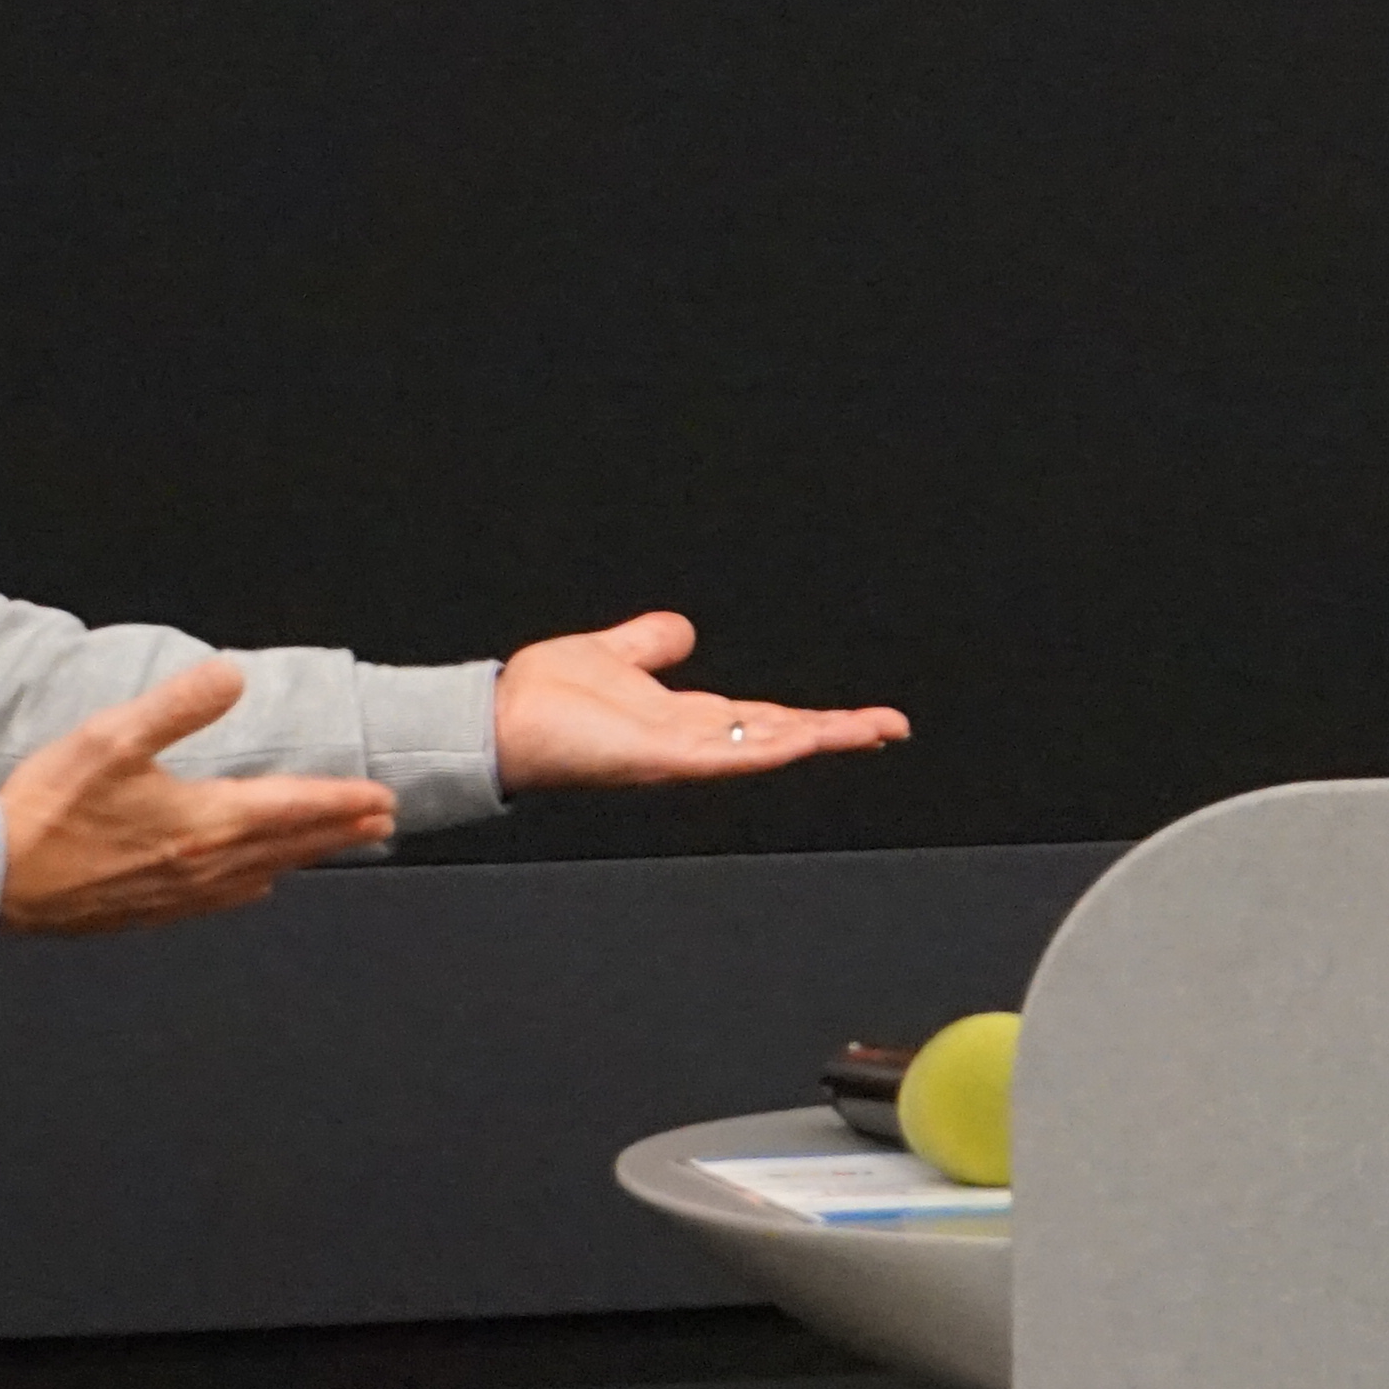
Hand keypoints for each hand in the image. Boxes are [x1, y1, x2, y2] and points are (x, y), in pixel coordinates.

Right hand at [0, 656, 398, 934]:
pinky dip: (253, 884)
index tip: (381, 799)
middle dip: (338, 832)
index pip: (292, 808)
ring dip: (303, 857)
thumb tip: (231, 674)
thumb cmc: (48, 809)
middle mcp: (202, 865)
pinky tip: (256, 885)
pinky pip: (221, 899)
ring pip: (261, 874)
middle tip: (381, 824)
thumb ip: (177, 706)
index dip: (341, 802)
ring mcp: (177, 896)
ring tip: (334, 848)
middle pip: (288, 845)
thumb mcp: (111, 738)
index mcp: (203, 822)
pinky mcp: (149, 911)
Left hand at [494, 610, 912, 791]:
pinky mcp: (658, 758)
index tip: (864, 718)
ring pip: (766, 746)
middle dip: (838, 732)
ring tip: (874, 730)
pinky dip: (768, 746)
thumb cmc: (543, 698)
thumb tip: (682, 630)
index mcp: (685, 720)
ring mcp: (678, 754)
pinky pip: (724, 753)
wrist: (496, 720)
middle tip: (893, 727)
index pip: (765, 720)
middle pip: (780, 736)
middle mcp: (691, 742)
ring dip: (822, 737)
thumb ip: (647, 644)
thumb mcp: (611, 654)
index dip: (815, 719)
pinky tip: (805, 738)